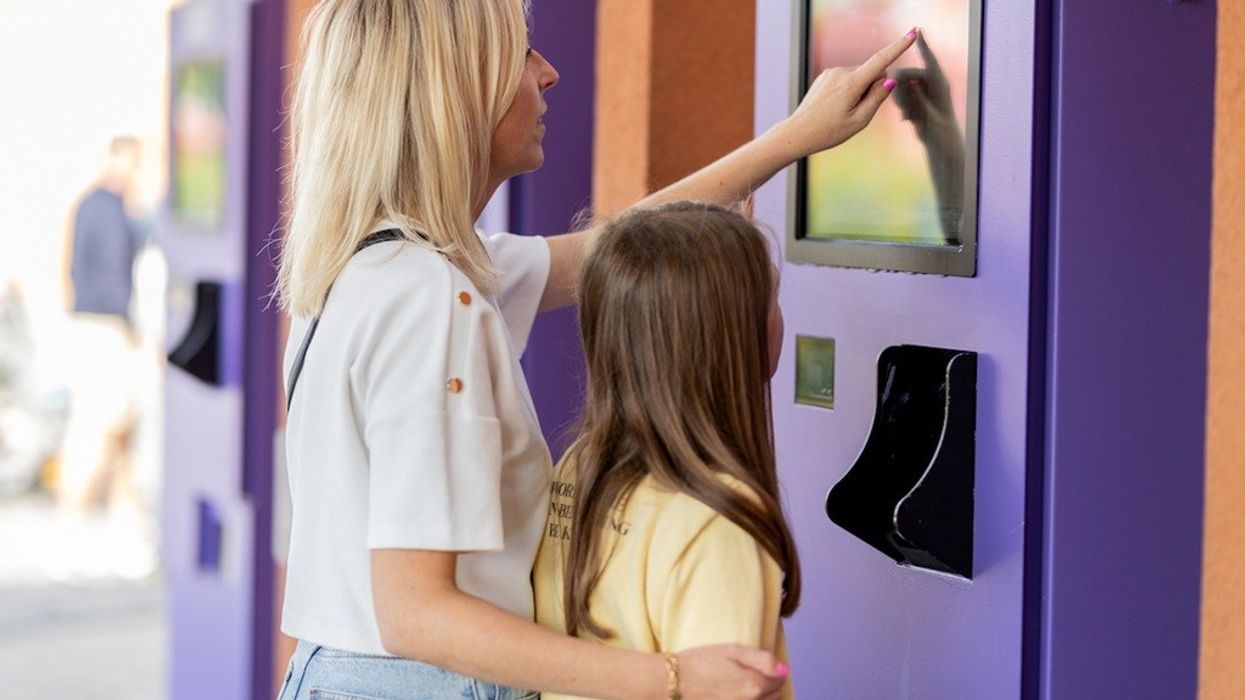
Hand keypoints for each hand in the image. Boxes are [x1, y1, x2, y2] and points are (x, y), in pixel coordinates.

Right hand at [675, 645, 789, 699]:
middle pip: (775, 697)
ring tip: (744, 687)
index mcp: (753, 685)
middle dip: (769, 686)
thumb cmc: (700, 662)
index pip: (780, 680)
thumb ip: (763, 659)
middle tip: (751, 675)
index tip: (762, 665)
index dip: (774, 670)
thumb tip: (785, 670)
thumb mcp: (732, 650)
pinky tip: (737, 696)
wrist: (671, 682)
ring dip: (761, 698)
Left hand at [780, 29, 918, 157]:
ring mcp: (831, 72)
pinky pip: (847, 78)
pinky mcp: (825, 76)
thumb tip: (889, 80)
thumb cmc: (828, 132)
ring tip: (842, 110)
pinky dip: (848, 90)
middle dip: (872, 88)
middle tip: (856, 110)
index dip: (899, 47)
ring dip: (859, 90)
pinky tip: (835, 106)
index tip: (913, 33)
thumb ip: (877, 98)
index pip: (881, 60)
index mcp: (851, 83)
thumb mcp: (859, 121)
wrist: (797, 133)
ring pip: (860, 76)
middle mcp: (840, 72)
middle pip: (872, 73)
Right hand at [892, 32, 956, 140]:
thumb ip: (917, 98)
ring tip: (908, 116)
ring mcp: (924, 90)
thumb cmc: (940, 133)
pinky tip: (907, 118)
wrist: (942, 144)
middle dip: (901, 89)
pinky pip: (902, 94)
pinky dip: (902, 105)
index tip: (917, 33)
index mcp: (940, 83)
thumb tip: (909, 81)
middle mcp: (932, 83)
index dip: (923, 46)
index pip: (930, 60)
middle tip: (903, 110)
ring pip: (902, 84)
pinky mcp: (918, 98)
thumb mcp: (928, 116)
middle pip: (908, 74)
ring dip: (901, 99)